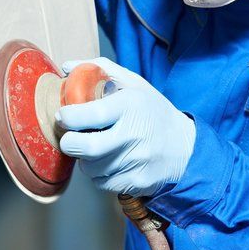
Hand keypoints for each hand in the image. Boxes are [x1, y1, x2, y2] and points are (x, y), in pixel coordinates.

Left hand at [58, 58, 195, 196]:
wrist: (184, 148)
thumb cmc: (152, 112)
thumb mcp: (134, 84)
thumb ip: (100, 70)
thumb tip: (67, 67)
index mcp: (131, 105)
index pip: (90, 114)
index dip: (69, 117)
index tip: (64, 116)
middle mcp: (135, 134)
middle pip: (85, 147)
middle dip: (69, 143)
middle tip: (70, 138)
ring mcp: (136, 161)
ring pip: (90, 168)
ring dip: (86, 160)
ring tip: (98, 147)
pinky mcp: (136, 182)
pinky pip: (102, 183)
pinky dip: (100, 174)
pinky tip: (111, 162)